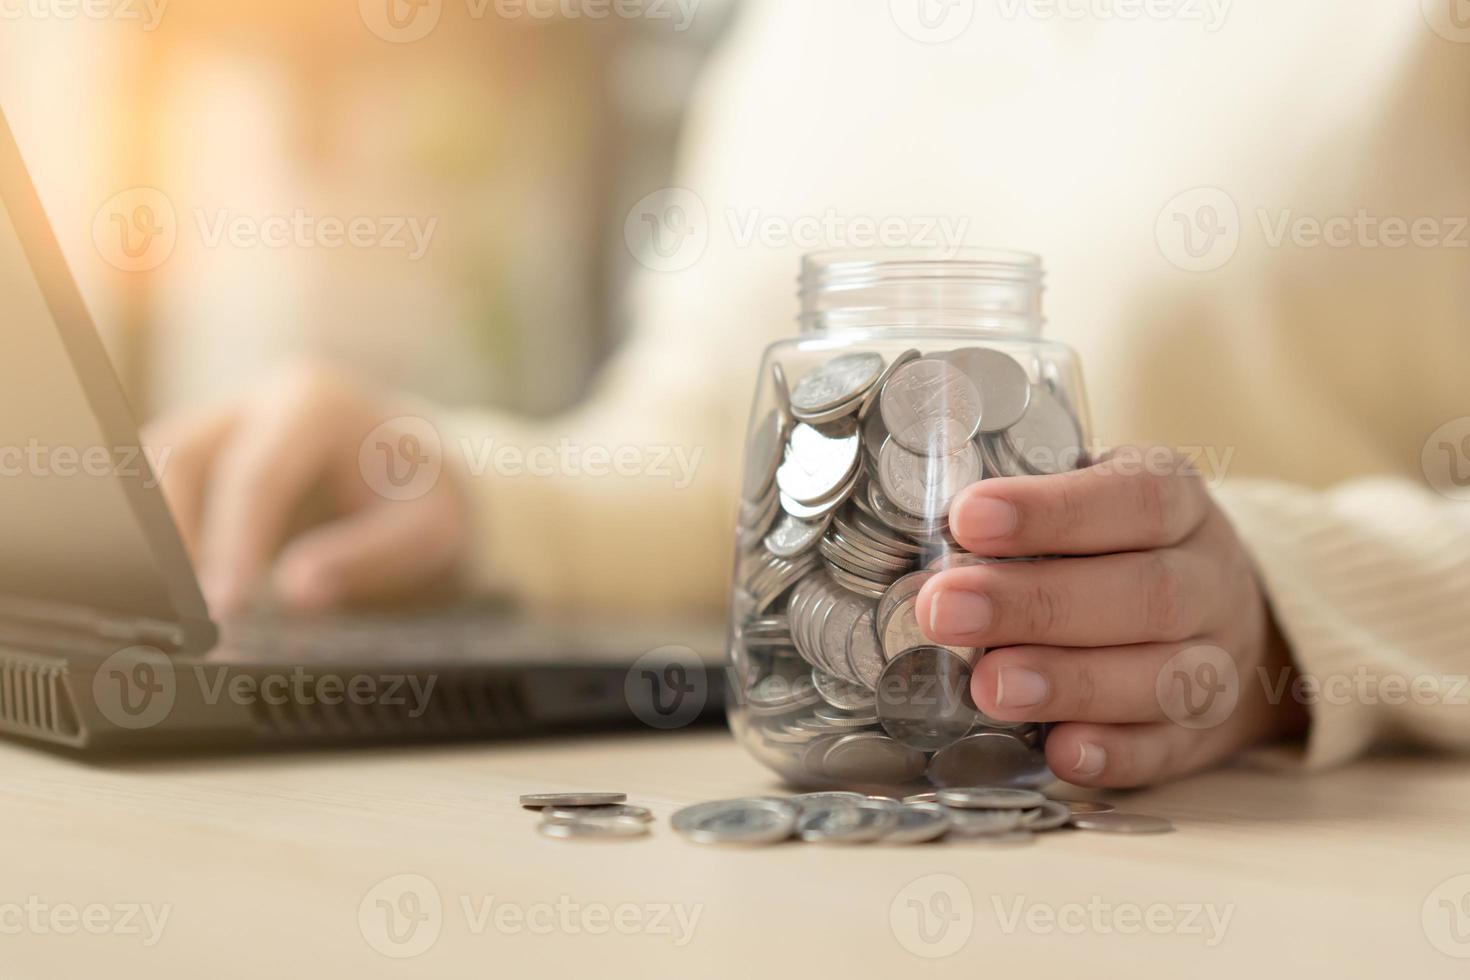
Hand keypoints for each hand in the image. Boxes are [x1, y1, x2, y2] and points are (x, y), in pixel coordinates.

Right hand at [144, 362, 470, 616]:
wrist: (428, 479)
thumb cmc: (426, 501)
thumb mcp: (428, 530)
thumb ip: (368, 556)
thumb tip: (296, 591)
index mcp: (315, 403)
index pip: (255, 476)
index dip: (233, 545)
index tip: (224, 608)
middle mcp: (259, 401)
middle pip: (181, 459)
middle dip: (175, 538)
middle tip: (187, 614)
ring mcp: (226, 422)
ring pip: (157, 470)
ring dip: (157, 539)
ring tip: (177, 611)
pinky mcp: (208, 456)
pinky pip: (162, 489)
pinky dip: (162, 539)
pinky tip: (176, 595)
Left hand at [917, 447, 1306, 788]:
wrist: (1235, 619)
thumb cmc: (1126, 548)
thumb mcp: (1099, 500)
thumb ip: (1031, 512)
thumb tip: (928, 528)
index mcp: (1178, 505)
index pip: (1133, 497)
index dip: (1051, 511)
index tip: (967, 518)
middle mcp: (1207, 581)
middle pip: (1142, 593)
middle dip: (1034, 604)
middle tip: (945, 610)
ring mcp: (1214, 660)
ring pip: (1159, 674)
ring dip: (1068, 682)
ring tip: (987, 687)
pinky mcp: (1201, 733)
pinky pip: (1166, 748)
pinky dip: (1113, 754)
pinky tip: (1060, 751)